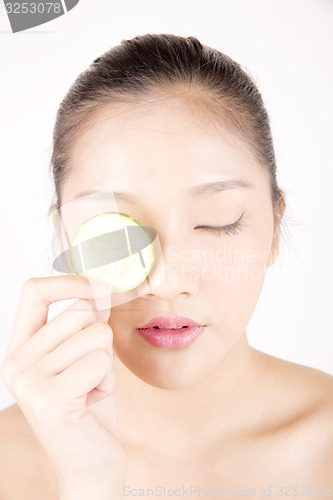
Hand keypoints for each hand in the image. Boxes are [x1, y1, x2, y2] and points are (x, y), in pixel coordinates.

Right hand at [0, 275, 127, 498]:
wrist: (91, 463)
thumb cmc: (89, 406)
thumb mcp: (86, 355)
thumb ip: (87, 322)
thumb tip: (100, 287)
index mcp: (21, 348)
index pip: (34, 291)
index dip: (70, 282)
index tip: (100, 288)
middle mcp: (16, 362)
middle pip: (79, 312)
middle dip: (101, 338)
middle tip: (91, 372)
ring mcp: (28, 381)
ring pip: (96, 335)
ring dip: (106, 363)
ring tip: (91, 388)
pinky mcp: (49, 400)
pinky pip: (100, 362)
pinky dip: (107, 380)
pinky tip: (93, 401)